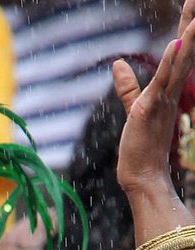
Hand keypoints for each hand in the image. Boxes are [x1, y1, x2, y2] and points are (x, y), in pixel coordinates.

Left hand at [114, 9, 194, 197]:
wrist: (142, 176)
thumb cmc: (140, 145)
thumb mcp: (134, 106)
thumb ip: (127, 85)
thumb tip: (117, 63)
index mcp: (170, 88)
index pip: (181, 52)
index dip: (187, 28)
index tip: (192, 5)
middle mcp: (172, 91)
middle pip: (185, 51)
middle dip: (193, 24)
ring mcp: (163, 99)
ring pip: (179, 62)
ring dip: (189, 36)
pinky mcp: (150, 109)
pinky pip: (161, 82)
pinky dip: (168, 63)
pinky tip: (174, 44)